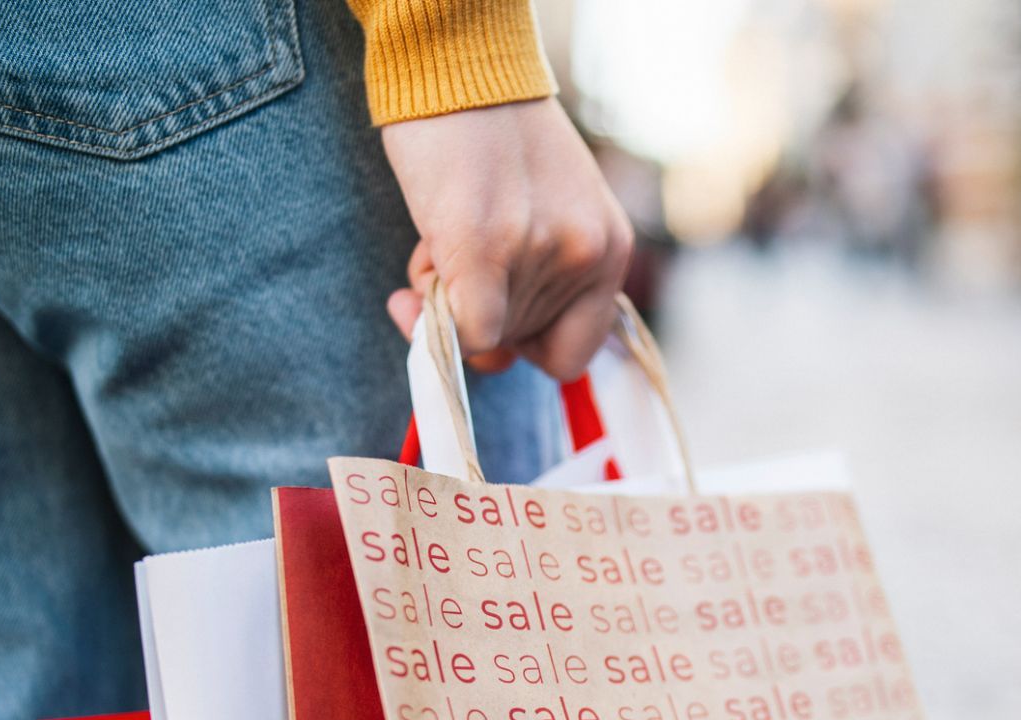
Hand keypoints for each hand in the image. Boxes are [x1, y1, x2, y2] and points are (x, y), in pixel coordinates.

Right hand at [382, 98, 633, 380]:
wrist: (457, 66)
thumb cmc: (493, 138)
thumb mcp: (552, 208)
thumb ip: (545, 273)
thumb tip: (492, 348)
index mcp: (610, 248)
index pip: (573, 351)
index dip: (525, 346)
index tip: (495, 316)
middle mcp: (585, 254)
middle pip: (521, 345)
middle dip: (479, 316)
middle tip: (452, 261)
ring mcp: (539, 252)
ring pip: (485, 336)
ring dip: (446, 300)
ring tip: (439, 242)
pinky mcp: (485, 247)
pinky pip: (467, 332)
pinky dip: (435, 326)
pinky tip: (409, 295)